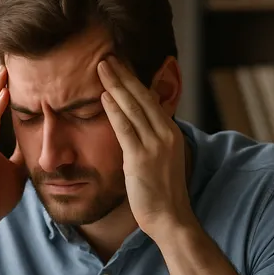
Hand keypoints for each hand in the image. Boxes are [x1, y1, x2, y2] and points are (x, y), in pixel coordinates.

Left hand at [97, 56, 195, 239]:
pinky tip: (104, 96)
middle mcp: (166, 134)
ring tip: (102, 67)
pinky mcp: (141, 158)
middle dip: (123, 75)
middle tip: (107, 57)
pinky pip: (125, 129)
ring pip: (133, 108)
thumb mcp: (160, 159)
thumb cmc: (161, 192)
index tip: (119, 65)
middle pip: (142, 97)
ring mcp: (155, 145)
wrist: (170, 217)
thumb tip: (132, 125)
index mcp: (171, 132)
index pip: (150, 99)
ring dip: (115, 85)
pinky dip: (114, 110)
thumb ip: (149, 139)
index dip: (133, 80)